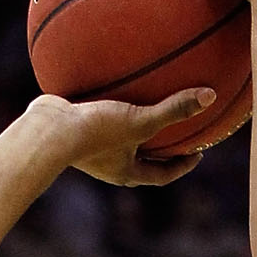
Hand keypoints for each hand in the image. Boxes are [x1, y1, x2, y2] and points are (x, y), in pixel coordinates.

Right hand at [25, 89, 213, 189]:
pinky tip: (113, 82)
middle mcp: (109, 165)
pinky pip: (98, 118)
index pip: (162, 175)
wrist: (46, 131)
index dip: (182, 165)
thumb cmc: (94, 132)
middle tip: (177, 133)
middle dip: (159, 149)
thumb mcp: (140, 120)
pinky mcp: (74, 130)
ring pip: (119, 140)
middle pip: (142, 160)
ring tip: (145, 106)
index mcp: (126, 173)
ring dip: (133, 128)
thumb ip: (174, 109)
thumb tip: (211, 96)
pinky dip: (109, 105)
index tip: (197, 153)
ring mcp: (90, 150)